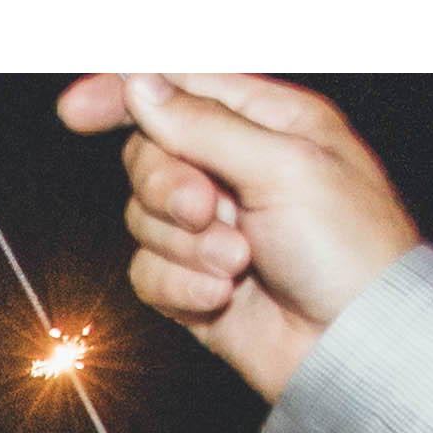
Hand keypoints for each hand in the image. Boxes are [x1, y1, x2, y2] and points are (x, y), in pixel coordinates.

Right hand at [54, 74, 421, 405]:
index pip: (180, 88)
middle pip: (150, 155)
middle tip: (207, 211)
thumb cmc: (349, 250)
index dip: (123, 93)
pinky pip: (148, 273)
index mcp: (268, 123)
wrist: (355, 347)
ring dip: (185, 246)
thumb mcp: (285, 166)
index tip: (77, 110)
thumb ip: (205, 125)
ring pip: (142, 219)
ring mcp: (213, 229)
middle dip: (167, 187)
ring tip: (239, 263)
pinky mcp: (195, 282)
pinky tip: (225, 297)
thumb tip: (141, 85)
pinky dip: (181, 286)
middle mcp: (237, 170)